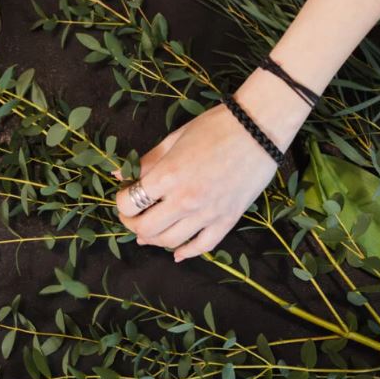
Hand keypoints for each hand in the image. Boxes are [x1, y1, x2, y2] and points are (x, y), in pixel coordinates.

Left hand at [115, 69, 312, 260]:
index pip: (129, 202)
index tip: (124, 196)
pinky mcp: (228, 220)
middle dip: (132, 224)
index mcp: (169, 175)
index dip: (120, 202)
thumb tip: (121, 175)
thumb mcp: (175, 138)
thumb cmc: (216, 126)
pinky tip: (178, 252)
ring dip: (154, 239)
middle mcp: (185, 199)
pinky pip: (202, 246)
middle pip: (146, 228)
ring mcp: (208, 213)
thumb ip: (148, 160)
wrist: (259, 128)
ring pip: (171, 241)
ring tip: (149, 232)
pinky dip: (186, 252)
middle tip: (131, 217)